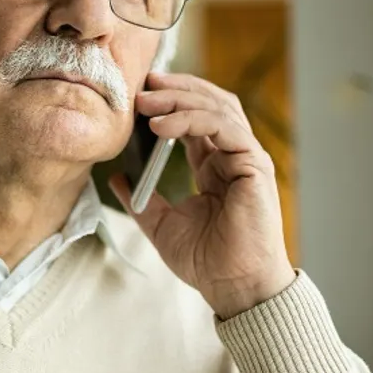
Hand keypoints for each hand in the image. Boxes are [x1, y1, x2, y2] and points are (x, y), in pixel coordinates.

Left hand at [109, 71, 295, 318]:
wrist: (233, 287)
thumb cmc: (207, 262)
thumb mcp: (161, 224)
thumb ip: (141, 199)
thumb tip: (117, 178)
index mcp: (215, 166)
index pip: (196, 117)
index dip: (170, 99)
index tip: (138, 93)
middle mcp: (233, 156)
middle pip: (210, 102)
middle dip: (175, 89)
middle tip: (141, 85)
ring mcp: (247, 158)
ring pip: (218, 107)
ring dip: (180, 97)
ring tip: (146, 100)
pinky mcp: (255, 164)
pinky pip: (223, 127)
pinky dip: (192, 119)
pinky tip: (162, 125)